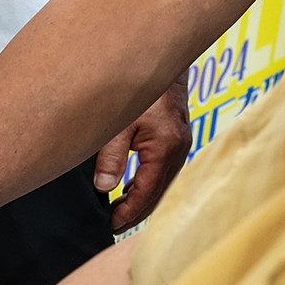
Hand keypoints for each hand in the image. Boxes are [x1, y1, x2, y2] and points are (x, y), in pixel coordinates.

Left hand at [92, 78, 189, 230]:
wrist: (162, 59)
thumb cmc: (141, 88)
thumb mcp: (119, 123)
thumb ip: (111, 157)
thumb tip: (104, 188)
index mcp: (165, 149)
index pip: (147, 192)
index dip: (129, 212)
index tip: (111, 225)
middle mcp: (178, 150)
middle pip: (158, 193)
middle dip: (136, 212)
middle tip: (113, 225)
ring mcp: (180, 144)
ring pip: (161, 183)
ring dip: (141, 199)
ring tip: (117, 212)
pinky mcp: (176, 139)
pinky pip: (163, 170)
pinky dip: (147, 183)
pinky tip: (129, 188)